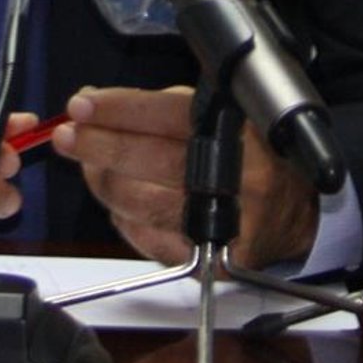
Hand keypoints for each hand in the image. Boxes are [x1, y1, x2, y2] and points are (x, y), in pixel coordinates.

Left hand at [51, 84, 319, 268]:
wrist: (294, 213)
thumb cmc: (248, 154)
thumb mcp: (220, 114)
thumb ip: (162, 108)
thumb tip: (97, 105)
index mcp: (235, 130)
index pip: (165, 114)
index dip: (119, 109)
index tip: (81, 104)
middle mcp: (233, 175)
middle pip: (149, 160)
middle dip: (99, 146)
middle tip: (67, 135)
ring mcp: (224, 220)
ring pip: (143, 202)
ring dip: (104, 183)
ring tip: (86, 166)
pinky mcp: (214, 258)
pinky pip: (151, 240)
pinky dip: (125, 220)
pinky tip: (115, 202)